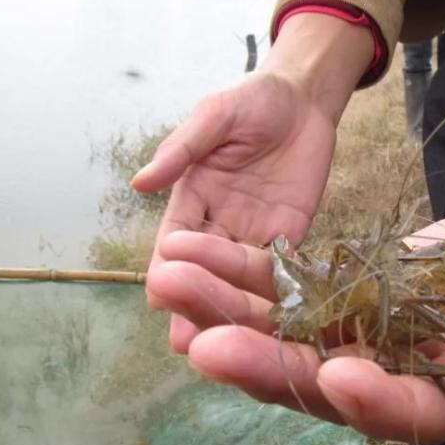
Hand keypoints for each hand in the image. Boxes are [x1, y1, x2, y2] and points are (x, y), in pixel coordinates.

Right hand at [134, 12, 372, 353]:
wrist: (304, 99)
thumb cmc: (252, 101)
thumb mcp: (214, 117)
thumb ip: (183, 149)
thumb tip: (140, 182)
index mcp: (194, 196)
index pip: (176, 238)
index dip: (169, 265)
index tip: (159, 294)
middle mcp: (220, 221)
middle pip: (205, 269)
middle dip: (194, 301)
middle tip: (184, 341)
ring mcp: (256, 232)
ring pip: (239, 278)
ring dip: (230, 309)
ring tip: (223, 345)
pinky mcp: (290, 234)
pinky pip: (281, 269)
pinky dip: (274, 294)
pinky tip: (270, 326)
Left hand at [148, 204, 444, 444]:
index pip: (419, 412)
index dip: (383, 403)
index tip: (344, 379)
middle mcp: (404, 372)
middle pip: (328, 383)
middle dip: (268, 367)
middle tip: (201, 344)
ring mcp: (366, 336)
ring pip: (287, 339)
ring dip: (226, 313)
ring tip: (165, 279)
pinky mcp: (344, 296)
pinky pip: (282, 292)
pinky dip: (237, 275)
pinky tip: (187, 252)